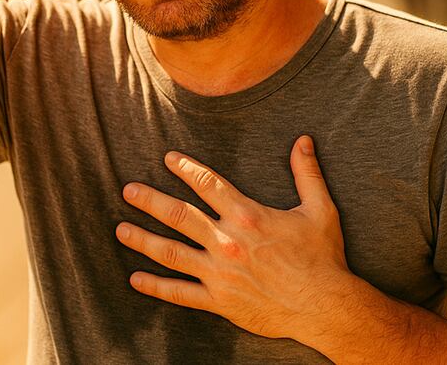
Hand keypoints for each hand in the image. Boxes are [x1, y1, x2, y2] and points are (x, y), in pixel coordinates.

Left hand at [115, 135, 352, 340]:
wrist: (325, 306)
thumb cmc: (323, 257)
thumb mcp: (320, 210)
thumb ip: (307, 174)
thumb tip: (304, 140)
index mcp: (248, 216)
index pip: (208, 184)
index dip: (186, 169)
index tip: (168, 159)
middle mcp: (227, 242)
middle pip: (179, 216)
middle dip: (150, 200)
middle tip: (128, 190)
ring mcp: (219, 273)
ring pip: (171, 253)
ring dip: (143, 239)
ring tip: (121, 228)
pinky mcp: (219, 301)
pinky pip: (180, 293)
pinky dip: (156, 286)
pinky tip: (135, 278)